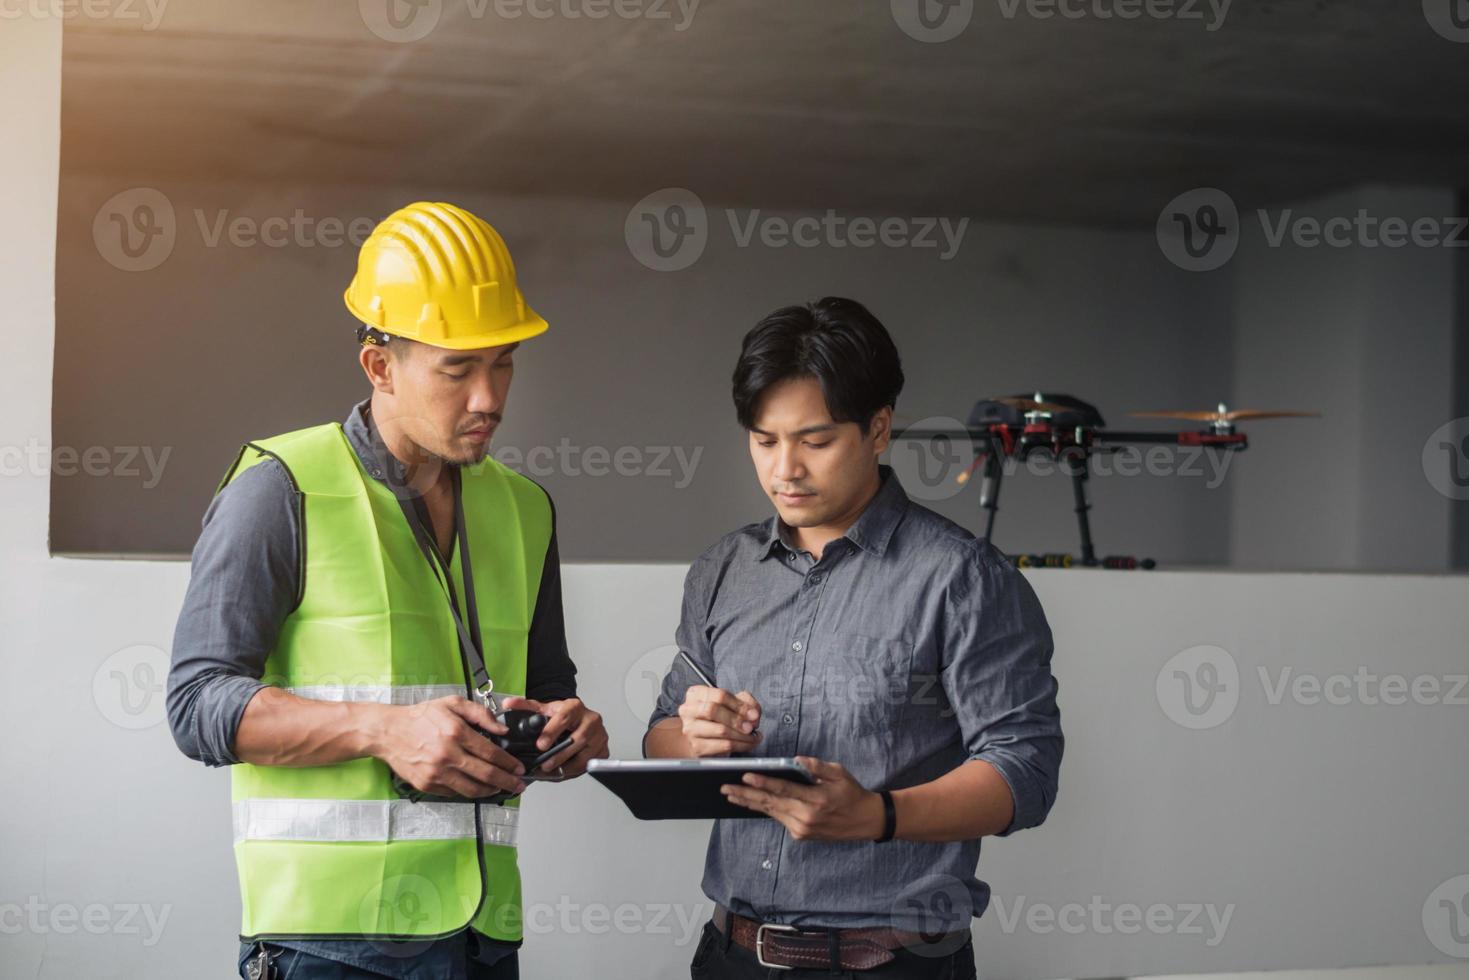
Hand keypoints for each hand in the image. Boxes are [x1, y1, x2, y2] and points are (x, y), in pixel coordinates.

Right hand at [374, 696, 526, 798]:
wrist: (388, 732)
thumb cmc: (420, 716)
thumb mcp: (452, 703)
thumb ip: (481, 714)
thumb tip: (502, 731)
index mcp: (456, 733)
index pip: (491, 753)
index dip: (509, 763)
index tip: (519, 768)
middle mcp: (448, 755)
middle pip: (486, 775)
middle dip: (507, 782)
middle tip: (518, 785)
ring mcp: (436, 773)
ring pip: (472, 789)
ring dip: (491, 791)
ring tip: (501, 789)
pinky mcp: (427, 784)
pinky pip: (454, 792)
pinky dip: (468, 791)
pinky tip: (477, 787)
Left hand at [499, 696, 609, 777]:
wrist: (579, 719)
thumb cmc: (563, 716)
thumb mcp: (545, 709)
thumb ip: (525, 706)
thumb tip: (508, 703)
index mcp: (575, 707)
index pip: (565, 718)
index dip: (552, 732)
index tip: (541, 744)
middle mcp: (591, 720)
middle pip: (578, 739)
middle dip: (560, 754)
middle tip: (544, 764)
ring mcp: (599, 736)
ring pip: (586, 755)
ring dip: (567, 766)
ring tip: (552, 771)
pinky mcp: (603, 750)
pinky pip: (589, 764)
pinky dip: (574, 771)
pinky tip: (563, 772)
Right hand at [677, 685, 761, 757]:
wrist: (703, 738)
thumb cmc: (717, 718)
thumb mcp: (732, 703)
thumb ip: (745, 702)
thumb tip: (753, 713)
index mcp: (696, 694)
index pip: (719, 695)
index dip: (739, 705)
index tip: (753, 714)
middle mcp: (689, 710)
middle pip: (714, 711)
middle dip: (737, 719)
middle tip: (751, 726)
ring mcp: (690, 729)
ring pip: (720, 730)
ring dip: (742, 735)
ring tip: (753, 737)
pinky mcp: (696, 747)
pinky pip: (722, 746)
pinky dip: (740, 746)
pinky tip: (747, 744)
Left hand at [721, 756, 885, 841]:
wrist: (865, 821)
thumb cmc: (852, 793)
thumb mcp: (839, 773)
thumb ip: (816, 766)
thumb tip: (796, 760)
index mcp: (816, 800)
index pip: (783, 790)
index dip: (763, 783)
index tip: (745, 776)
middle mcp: (806, 817)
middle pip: (770, 804)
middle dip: (746, 795)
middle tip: (725, 788)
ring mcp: (802, 829)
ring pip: (771, 813)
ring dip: (749, 803)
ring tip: (731, 794)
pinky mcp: (801, 834)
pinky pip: (779, 818)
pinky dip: (764, 809)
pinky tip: (750, 802)